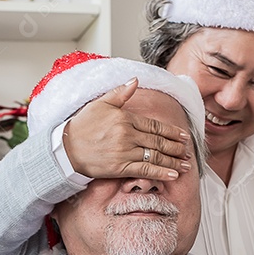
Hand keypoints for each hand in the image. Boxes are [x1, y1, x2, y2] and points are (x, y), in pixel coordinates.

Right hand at [65, 79, 192, 180]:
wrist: (65, 149)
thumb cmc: (81, 126)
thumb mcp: (100, 104)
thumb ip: (120, 93)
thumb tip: (135, 79)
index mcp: (125, 118)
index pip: (155, 125)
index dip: (171, 132)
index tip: (183, 136)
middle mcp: (127, 135)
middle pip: (158, 141)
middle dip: (176, 148)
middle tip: (188, 152)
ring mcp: (124, 152)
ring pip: (155, 157)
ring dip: (173, 162)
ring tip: (186, 166)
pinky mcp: (120, 168)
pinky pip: (145, 170)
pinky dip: (160, 173)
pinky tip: (172, 175)